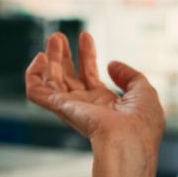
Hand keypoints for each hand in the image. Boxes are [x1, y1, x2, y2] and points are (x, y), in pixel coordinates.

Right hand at [25, 31, 164, 153]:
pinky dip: (33, 75)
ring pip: (51, 82)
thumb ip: (129, 75)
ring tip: (54, 38)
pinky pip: (36, 92)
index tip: (85, 36)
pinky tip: (40, 60)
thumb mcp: (144, 92)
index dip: (87, 55)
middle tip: (59, 36)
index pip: (90, 76)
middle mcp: (86, 106)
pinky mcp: (61, 108)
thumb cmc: (142, 124)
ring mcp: (72, 108)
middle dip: (63, 56)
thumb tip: (111, 65)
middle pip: (68, 78)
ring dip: (51, 59)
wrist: (132, 140)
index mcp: (105, 104)